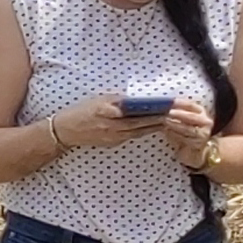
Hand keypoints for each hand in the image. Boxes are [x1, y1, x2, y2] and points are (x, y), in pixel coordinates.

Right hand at [48, 94, 165, 151]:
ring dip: (155, 126)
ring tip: (170, 121)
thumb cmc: (80, 111)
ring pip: (140, 131)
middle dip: (162, 119)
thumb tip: (134, 100)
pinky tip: (152, 128)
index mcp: (112, 113)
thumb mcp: (99, 100)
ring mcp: (114, 137)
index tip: (171, 106)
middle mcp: (115, 127)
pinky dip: (144, 131)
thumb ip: (117, 100)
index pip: (140, 111)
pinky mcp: (113, 142)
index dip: (157, 109)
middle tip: (178, 115)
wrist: (65, 131)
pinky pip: (132, 136)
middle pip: (144, 123)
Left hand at [156, 98, 218, 170]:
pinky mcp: (198, 144)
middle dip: (178, 114)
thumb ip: (177, 113)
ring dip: (175, 124)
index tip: (169, 101)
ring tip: (165, 122)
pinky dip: (174, 135)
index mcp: (201, 112)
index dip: (180, 103)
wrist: (195, 152)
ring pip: (187, 128)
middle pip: (191, 116)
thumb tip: (163, 106)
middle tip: (168, 112)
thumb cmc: (186, 133)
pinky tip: (167, 132)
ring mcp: (203, 134)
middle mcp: (205, 122)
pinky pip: (184, 138)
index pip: (191, 105)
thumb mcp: (183, 120)